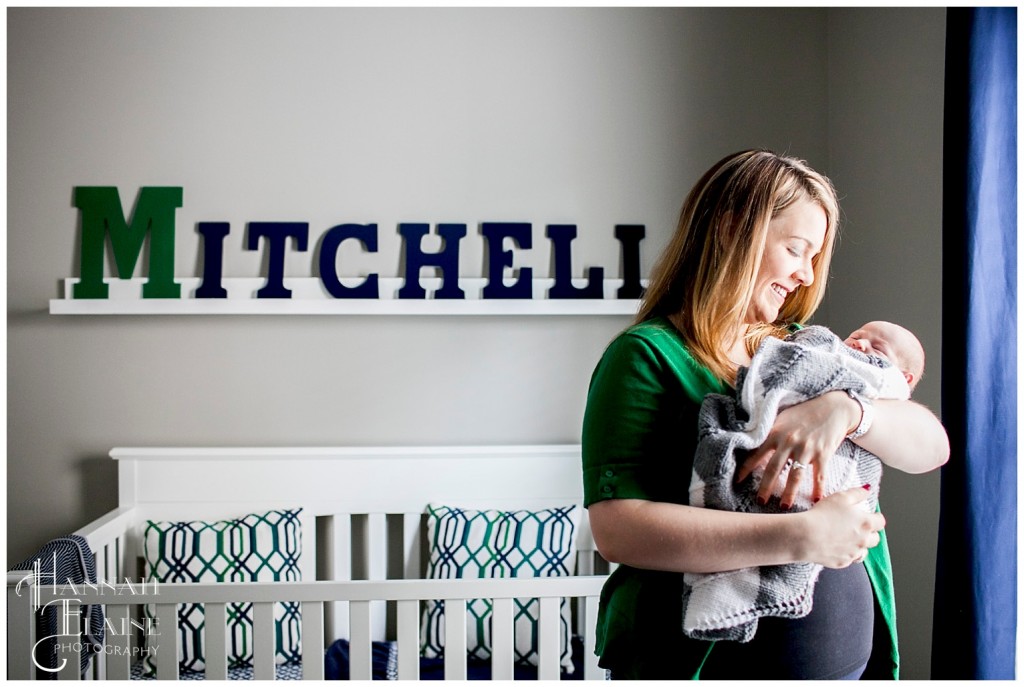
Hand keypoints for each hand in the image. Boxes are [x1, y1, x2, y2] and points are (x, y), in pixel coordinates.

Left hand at [736, 391, 859, 507]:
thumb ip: (769, 433)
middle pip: (773, 468)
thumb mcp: (782, 419)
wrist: (833, 407)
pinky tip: (816, 500)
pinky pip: (819, 475)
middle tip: (760, 500)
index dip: (745, 469)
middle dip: (766, 487)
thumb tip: (751, 445)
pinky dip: (818, 488)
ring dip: (789, 493)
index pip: (756, 454)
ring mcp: (807, 448)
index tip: (737, 481)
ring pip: (795, 475)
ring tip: (784, 506)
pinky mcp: (823, 453)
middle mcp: (789, 442)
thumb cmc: (804, 413)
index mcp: (775, 433)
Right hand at [795, 486, 884, 567]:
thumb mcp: (840, 497)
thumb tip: (868, 490)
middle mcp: (863, 540)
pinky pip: (849, 559)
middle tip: (857, 527)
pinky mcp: (842, 563)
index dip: (876, 517)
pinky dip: (845, 554)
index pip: (881, 522)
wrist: (806, 536)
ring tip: (846, 539)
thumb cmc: (822, 515)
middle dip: (870, 533)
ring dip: (859, 546)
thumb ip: (857, 493)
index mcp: (866, 523)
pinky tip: (835, 547)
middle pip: (875, 539)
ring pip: (863, 552)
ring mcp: (853, 554)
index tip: (870, 515)